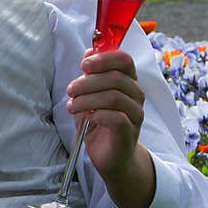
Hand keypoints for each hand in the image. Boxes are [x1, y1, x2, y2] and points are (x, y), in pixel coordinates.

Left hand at [65, 48, 144, 179]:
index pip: (124, 60)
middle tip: (70, 90)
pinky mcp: (130, 132)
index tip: (83, 65)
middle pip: (116, 78)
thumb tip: (88, 52)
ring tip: (72, 106)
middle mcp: (136, 95)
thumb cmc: (99, 122)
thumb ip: (91, 74)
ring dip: (88, 99)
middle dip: (88, 82)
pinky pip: (117, 117)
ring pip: (115, 97)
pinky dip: (98, 115)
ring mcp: (136, 114)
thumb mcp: (90, 95)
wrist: (109, 156)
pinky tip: (88, 118)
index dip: (103, 58)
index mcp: (127, 81)